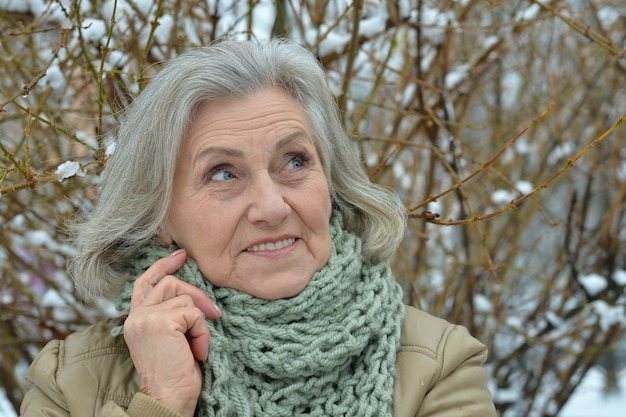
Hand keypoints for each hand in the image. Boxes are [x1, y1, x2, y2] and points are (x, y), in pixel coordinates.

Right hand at [123, 249, 220, 416]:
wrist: (167, 399)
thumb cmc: (174, 374)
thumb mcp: (169, 338)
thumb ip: (169, 315)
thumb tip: (190, 294)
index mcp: (134, 319)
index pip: (145, 281)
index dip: (162, 266)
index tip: (180, 255)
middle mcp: (136, 316)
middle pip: (170, 284)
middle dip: (196, 295)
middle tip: (214, 313)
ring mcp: (146, 318)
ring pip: (185, 298)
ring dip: (200, 322)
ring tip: (198, 345)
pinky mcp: (162, 322)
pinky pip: (194, 313)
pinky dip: (202, 332)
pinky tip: (197, 351)